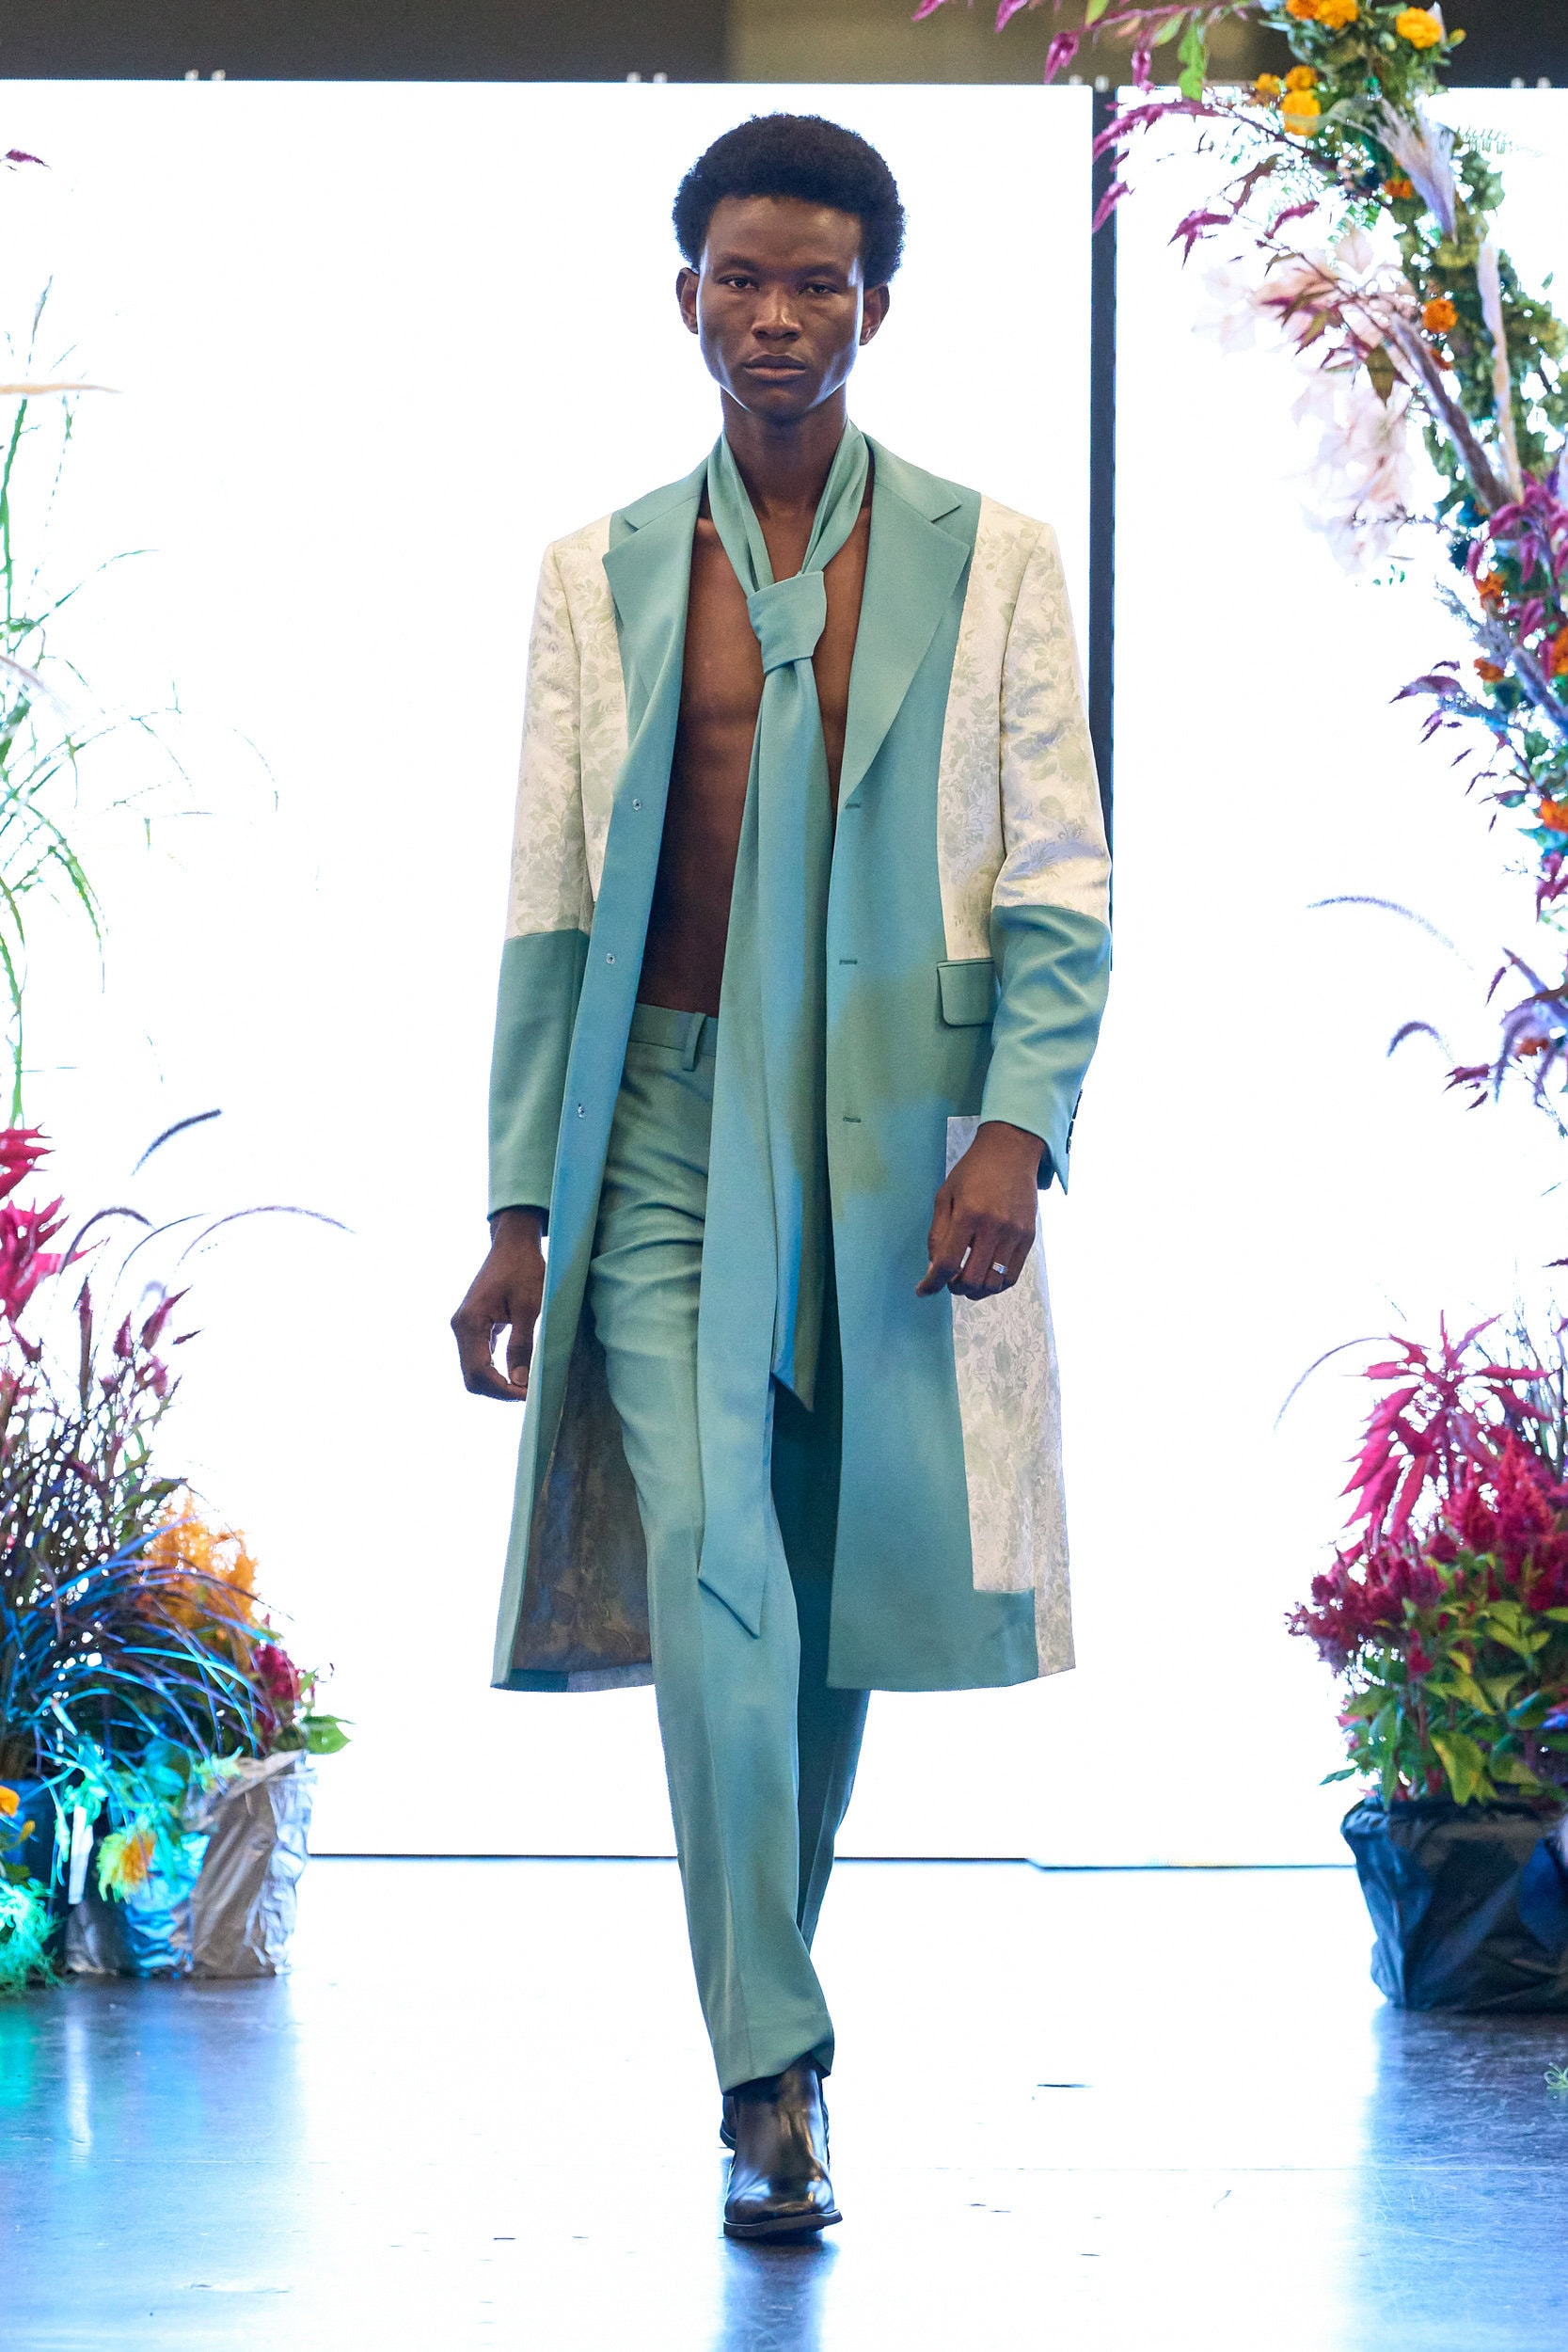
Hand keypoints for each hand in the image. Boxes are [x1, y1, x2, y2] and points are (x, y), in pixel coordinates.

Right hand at [451, 1207, 545, 1400]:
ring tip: (526, 1384)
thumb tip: (519, 1381)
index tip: (529, 1395)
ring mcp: (465, 1327)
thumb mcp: (530, 1307)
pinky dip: (496, 1369)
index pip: (478, 1373)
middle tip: (529, 1392)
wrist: (513, 1243)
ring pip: (475, 1369)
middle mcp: (460, 1327)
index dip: (502, 1390)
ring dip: (498, 1382)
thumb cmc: (524, 1269)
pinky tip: (518, 1371)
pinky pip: (480, 1357)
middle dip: (499, 1390)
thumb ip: (522, 1345)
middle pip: (472, 1376)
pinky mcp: (474, 1326)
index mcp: (469, 1323)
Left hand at [916, 1121, 1041, 1302]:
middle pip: (972, 1279)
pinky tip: (985, 1278)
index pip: (948, 1263)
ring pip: (993, 1284)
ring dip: (975, 1291)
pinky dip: (995, 1285)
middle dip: (954, 1288)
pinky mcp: (1028, 1237)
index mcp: (968, 1215)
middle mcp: (994, 1227)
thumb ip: (937, 1234)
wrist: (1012, 1152)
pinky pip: (1012, 1276)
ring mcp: (1015, 1234)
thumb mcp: (945, 1196)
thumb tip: (934, 1268)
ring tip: (966, 1281)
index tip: (922, 1291)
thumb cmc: (973, 1172)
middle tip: (947, 1281)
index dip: (932, 1283)